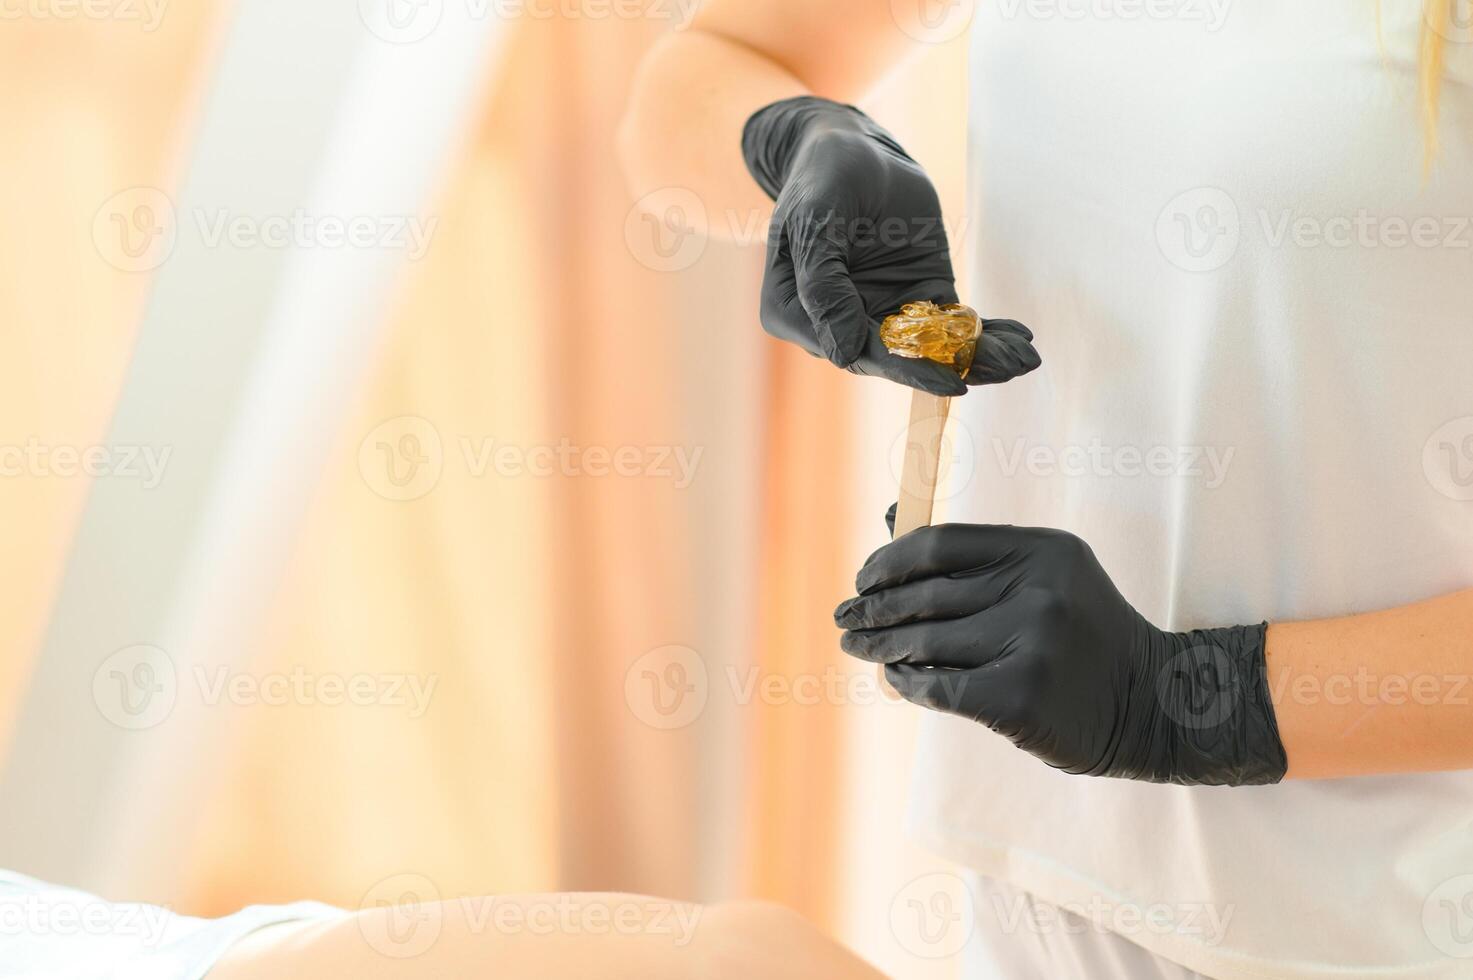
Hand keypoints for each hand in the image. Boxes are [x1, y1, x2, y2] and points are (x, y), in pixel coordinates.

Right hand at [742, 97, 1039, 394]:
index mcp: (797, 313)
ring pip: (930, 347)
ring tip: (1023, 360)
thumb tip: (841, 353)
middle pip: (899, 356)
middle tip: (1008, 370)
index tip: (951, 380)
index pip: (855, 349)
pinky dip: (985, 334)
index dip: (905, 367)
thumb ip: (823, 282)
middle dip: (957, 365)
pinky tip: (1017, 339)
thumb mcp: (817, 217)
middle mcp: (837, 324)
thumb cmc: (824, 174)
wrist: (851, 147)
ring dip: (980, 356)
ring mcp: (880, 312)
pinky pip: (950, 324)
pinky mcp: (917, 297)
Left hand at [834, 518, 1287, 785]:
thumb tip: (891, 528)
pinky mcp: (1018, 696)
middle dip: (872, 607)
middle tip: (844, 618)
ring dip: (879, 646)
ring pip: (923, 642)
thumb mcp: (1050, 577)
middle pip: (924, 595)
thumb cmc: (1084, 637)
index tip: (863, 578)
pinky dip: (908, 683)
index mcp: (1040, 549)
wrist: (1155, 704)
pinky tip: (896, 679)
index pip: (938, 544)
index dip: (888, 561)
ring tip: (857, 648)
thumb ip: (978, 558)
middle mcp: (1037, 589)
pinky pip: (938, 687)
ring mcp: (1031, 643)